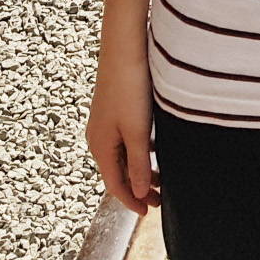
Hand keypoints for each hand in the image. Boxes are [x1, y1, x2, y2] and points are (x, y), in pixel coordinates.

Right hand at [86, 52, 157, 215]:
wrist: (124, 46)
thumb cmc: (129, 86)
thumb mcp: (137, 130)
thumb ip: (138, 163)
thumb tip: (138, 192)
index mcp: (100, 146)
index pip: (114, 184)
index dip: (131, 201)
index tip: (148, 213)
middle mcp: (98, 137)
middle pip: (117, 172)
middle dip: (137, 187)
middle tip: (159, 199)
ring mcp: (105, 123)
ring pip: (122, 156)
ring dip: (139, 169)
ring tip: (160, 178)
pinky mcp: (114, 109)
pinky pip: (125, 140)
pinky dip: (138, 151)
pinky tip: (154, 149)